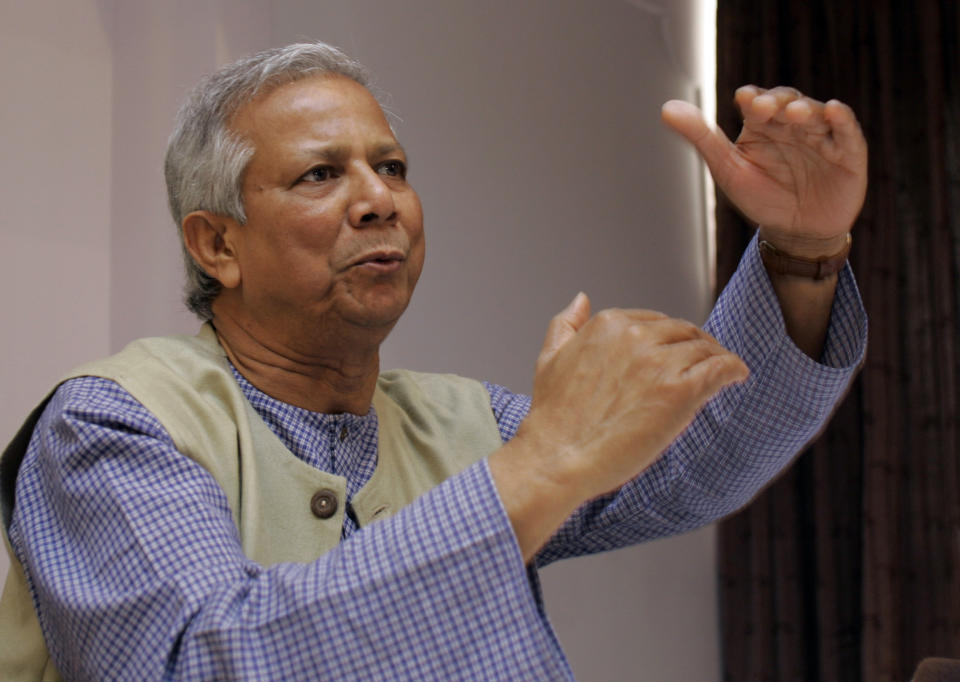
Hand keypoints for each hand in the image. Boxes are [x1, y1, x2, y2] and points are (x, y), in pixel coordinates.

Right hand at [490, 293, 749, 561]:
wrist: (558, 458)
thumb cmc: (553, 418)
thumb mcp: (549, 358)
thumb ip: (567, 324)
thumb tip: (581, 299)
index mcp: (608, 324)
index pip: (655, 321)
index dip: (670, 338)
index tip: (677, 354)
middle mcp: (635, 336)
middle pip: (684, 332)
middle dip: (698, 345)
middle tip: (706, 363)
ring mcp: (659, 363)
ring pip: (705, 350)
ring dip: (717, 359)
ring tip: (724, 372)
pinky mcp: (680, 391)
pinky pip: (720, 369)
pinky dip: (733, 370)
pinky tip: (737, 376)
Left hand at [662, 86, 866, 253]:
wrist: (795, 233)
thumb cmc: (761, 196)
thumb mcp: (728, 169)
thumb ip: (702, 138)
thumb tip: (666, 109)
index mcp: (763, 124)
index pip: (758, 101)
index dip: (753, 99)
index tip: (745, 101)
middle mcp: (793, 123)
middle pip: (787, 102)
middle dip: (777, 102)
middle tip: (764, 107)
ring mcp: (822, 135)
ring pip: (815, 113)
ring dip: (806, 109)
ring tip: (793, 113)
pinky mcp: (848, 152)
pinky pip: (847, 131)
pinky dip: (842, 119)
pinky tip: (833, 110)